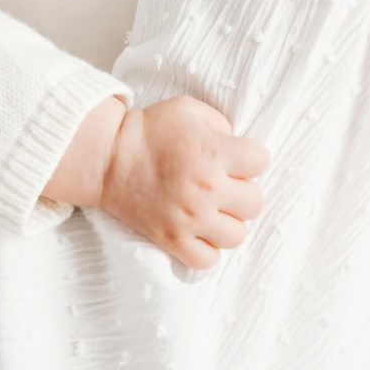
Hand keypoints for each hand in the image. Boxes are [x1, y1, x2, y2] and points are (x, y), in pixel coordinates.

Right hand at [101, 95, 267, 269]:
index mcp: (213, 152)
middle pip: (255, 202)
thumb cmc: (150, 129)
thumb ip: (222, 124)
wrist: (108, 157)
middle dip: (243, 192)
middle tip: (223, 186)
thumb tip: (238, 149)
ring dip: (227, 222)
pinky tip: (198, 232)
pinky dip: (207, 249)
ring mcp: (190, 218)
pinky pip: (208, 260)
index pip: (261, 161)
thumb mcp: (188, 109)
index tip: (235, 160)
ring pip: (236, 235)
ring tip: (212, 210)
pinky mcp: (172, 240)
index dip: (251, 159)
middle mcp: (206, 188)